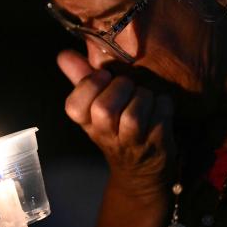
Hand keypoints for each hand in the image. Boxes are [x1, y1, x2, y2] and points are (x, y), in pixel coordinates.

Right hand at [57, 49, 174, 199]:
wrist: (141, 171)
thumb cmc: (117, 129)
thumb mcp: (94, 107)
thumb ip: (81, 78)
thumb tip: (63, 55)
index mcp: (87, 123)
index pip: (74, 107)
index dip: (89, 85)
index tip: (103, 76)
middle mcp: (106, 135)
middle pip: (104, 109)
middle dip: (120, 87)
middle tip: (127, 86)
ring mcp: (132, 142)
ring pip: (134, 113)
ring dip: (143, 96)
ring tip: (144, 98)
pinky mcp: (158, 143)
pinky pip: (161, 112)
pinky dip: (163, 103)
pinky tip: (159, 107)